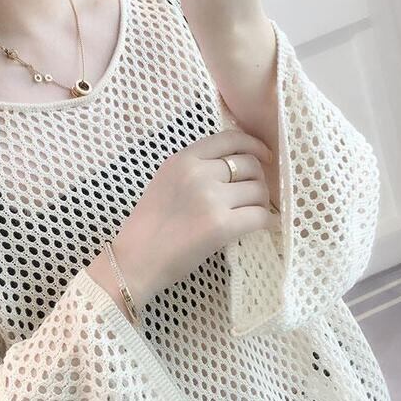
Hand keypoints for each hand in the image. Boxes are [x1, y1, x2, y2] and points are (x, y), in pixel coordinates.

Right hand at [88, 130, 278, 309]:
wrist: (135, 261)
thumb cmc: (148, 227)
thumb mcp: (165, 182)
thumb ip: (195, 169)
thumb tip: (236, 168)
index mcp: (183, 159)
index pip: (231, 139)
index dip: (255, 146)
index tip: (265, 157)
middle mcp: (198, 173)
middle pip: (250, 165)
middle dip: (258, 181)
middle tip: (252, 197)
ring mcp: (210, 198)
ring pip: (258, 191)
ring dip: (260, 203)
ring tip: (249, 215)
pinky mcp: (221, 225)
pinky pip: (260, 216)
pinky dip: (265, 222)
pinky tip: (259, 227)